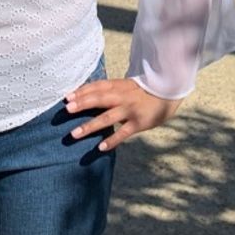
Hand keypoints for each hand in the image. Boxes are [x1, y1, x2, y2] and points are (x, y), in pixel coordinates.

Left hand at [64, 77, 182, 151]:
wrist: (168, 93)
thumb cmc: (142, 91)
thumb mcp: (126, 86)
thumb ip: (110, 90)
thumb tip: (86, 93)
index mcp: (119, 86)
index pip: (97, 87)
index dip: (82, 91)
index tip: (66, 97)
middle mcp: (122, 96)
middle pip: (99, 99)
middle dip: (82, 104)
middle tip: (66, 109)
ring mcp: (130, 110)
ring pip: (107, 118)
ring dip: (90, 126)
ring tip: (74, 134)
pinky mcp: (139, 123)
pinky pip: (123, 133)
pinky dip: (112, 140)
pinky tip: (100, 148)